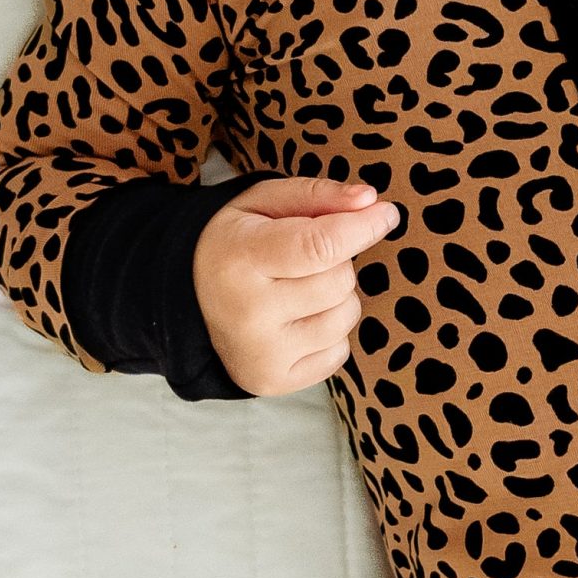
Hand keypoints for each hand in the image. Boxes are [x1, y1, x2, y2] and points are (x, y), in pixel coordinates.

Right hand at [192, 176, 399, 394]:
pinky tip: (298, 321)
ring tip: (300, 290)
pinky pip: (340, 352)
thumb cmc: (238, 243)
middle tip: (305, 260)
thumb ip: (318, 196)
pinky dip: (330, 333)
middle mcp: (248, 312)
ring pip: (346, 316)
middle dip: (338, 262)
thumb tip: (371, 201)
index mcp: (240, 257)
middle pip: (340, 281)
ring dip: (338, 298)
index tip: (386, 214)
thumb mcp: (264, 203)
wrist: (191, 298)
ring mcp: (261, 353)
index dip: (362, 228)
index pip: (319, 246)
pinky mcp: (273, 381)